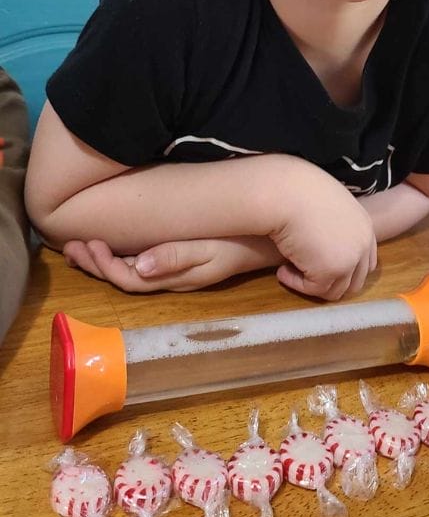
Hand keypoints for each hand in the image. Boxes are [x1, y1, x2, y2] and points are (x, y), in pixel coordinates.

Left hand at [63, 236, 282, 292]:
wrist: (268, 237)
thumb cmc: (239, 240)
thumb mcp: (210, 250)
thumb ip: (176, 257)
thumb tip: (139, 267)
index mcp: (174, 278)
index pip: (130, 278)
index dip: (105, 266)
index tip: (89, 244)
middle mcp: (170, 278)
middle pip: (124, 277)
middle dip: (96, 264)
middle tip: (72, 246)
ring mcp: (175, 270)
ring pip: (130, 271)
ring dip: (104, 260)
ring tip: (80, 247)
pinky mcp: (180, 258)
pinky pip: (142, 262)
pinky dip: (121, 254)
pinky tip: (111, 245)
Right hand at [271, 166, 377, 299]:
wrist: (286, 194)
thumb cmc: (297, 192)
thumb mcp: (327, 206)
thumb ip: (334, 225)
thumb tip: (322, 244)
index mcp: (364, 227)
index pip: (366, 262)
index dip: (345, 269)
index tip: (320, 265)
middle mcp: (362, 244)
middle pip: (355, 281)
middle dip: (330, 282)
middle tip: (306, 274)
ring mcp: (349, 260)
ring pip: (334, 290)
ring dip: (311, 284)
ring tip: (288, 269)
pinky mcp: (330, 271)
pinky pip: (312, 289)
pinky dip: (296, 284)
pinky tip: (281, 271)